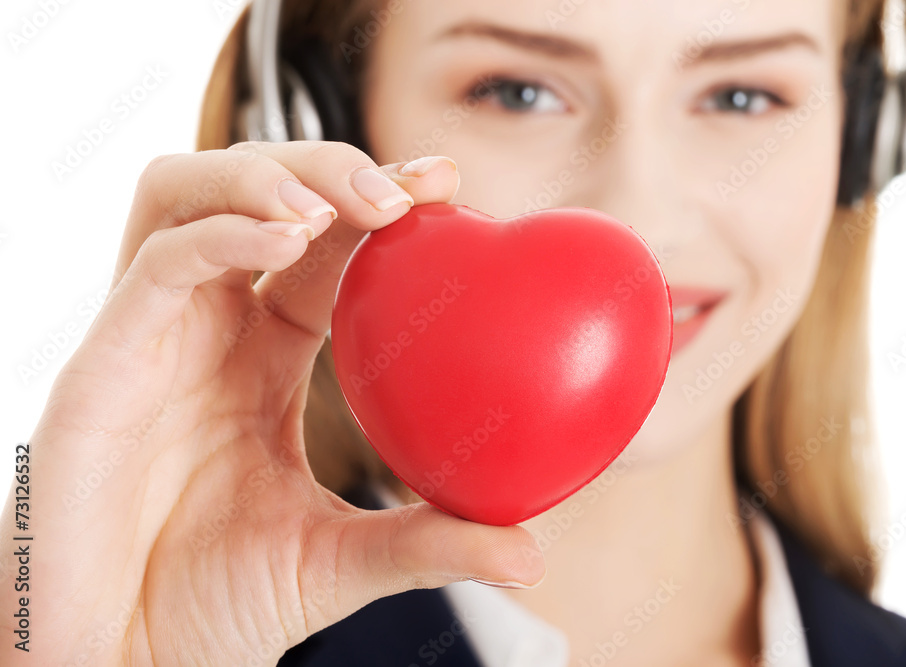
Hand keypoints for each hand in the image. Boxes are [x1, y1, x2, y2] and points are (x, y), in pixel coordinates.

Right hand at [0, 143, 544, 665]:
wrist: (129, 662)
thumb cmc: (215, 606)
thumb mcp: (339, 561)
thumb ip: (428, 543)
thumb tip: (530, 552)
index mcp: (260, 356)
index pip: (321, 249)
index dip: (378, 203)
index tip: (447, 183)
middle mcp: (206, 329)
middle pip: (254, 194)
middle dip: (328, 167)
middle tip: (407, 190)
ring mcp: (151, 337)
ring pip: (186, 195)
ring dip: (267, 176)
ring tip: (341, 205)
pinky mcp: (102, 363)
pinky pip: (158, 263)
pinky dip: (224, 235)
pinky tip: (287, 239)